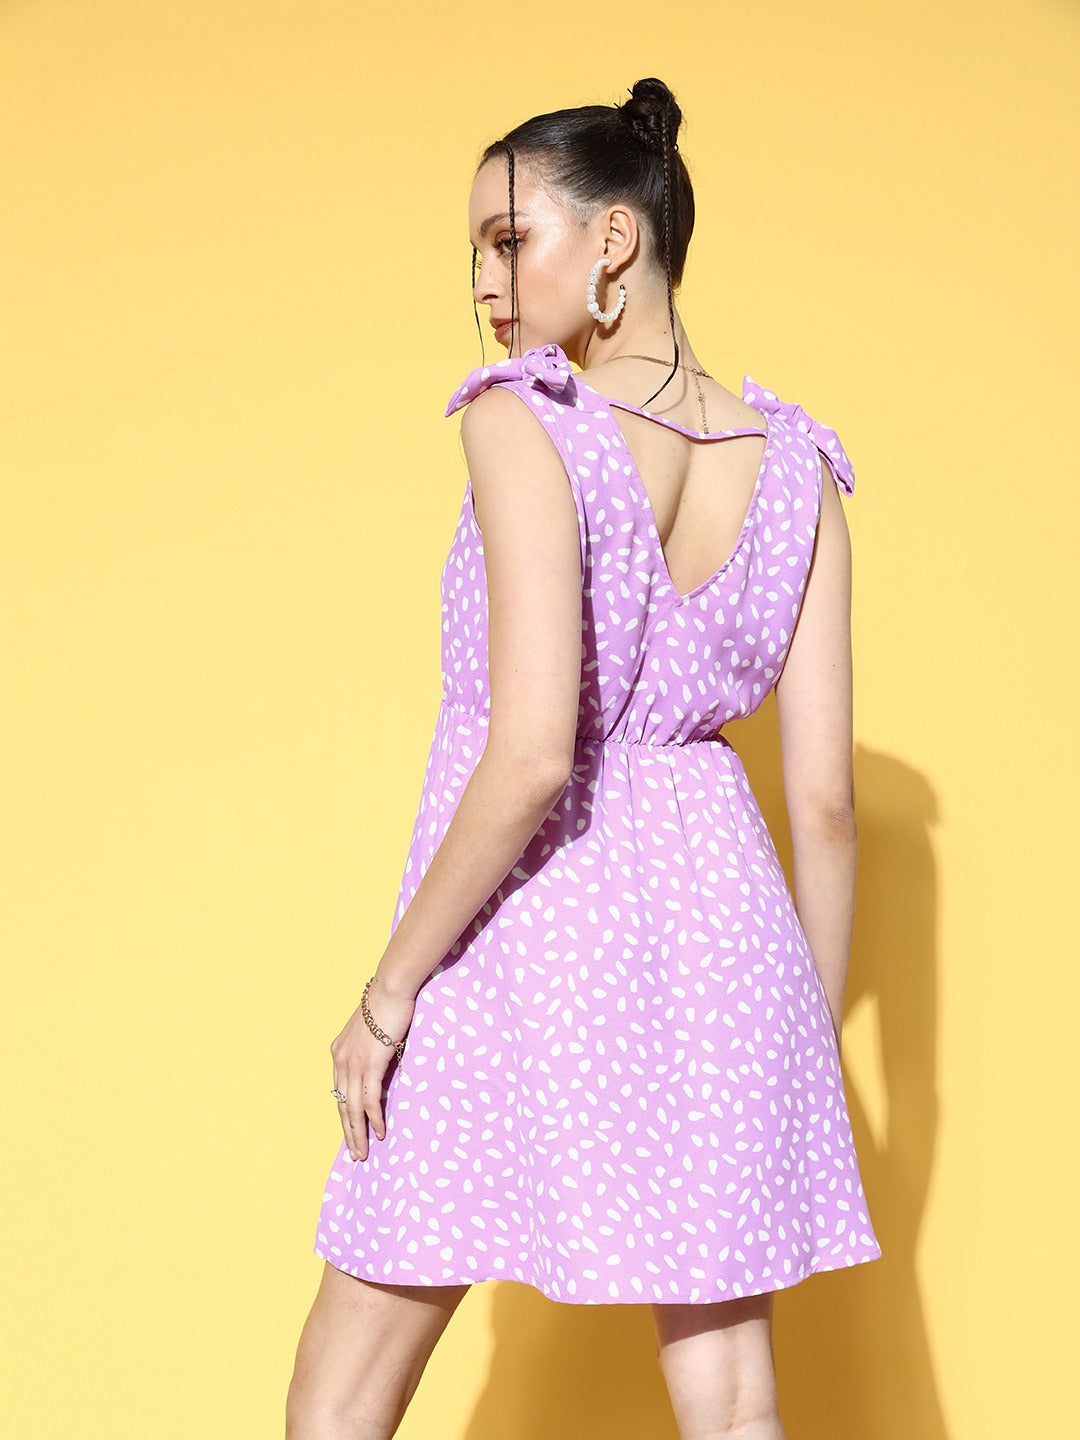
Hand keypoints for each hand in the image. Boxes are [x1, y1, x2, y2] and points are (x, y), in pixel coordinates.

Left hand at [330, 976, 415, 1161]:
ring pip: (353, 1108)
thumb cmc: (386, 1006)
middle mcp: (340, 1061)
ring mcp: (353, 1064)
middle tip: (356, 1154)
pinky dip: (374, 1119)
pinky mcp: (369, 1065)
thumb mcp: (371, 1032)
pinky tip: (380, 1132)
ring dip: (358, 1133)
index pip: (339, 1092)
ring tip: (364, 1153)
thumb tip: (379, 1067)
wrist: (389, 990)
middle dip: (348, 1132)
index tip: (350, 1133)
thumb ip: (370, 1051)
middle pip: (342, 1105)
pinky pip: (370, 1100)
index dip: (345, 1115)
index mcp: (338, 1053)